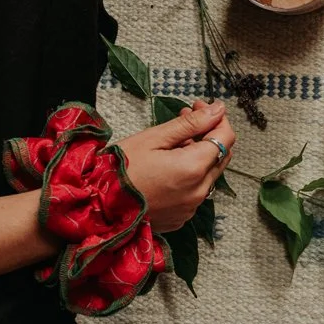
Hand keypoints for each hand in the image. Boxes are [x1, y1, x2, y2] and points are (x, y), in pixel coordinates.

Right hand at [117, 100, 234, 231]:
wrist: (96, 207)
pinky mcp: (181, 217)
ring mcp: (190, 207)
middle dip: (209, 133)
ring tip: (173, 141)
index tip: (199, 106)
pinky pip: (195, 191)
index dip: (216, 117)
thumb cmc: (119, 169)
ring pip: (208, 173)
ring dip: (199, 153)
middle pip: (220, 156)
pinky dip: (189, 175)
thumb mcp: (154, 138)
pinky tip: (168, 165)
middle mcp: (198, 192)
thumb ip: (190, 124)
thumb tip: (218, 109)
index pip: (226, 138)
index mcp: (194, 169)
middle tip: (187, 117)